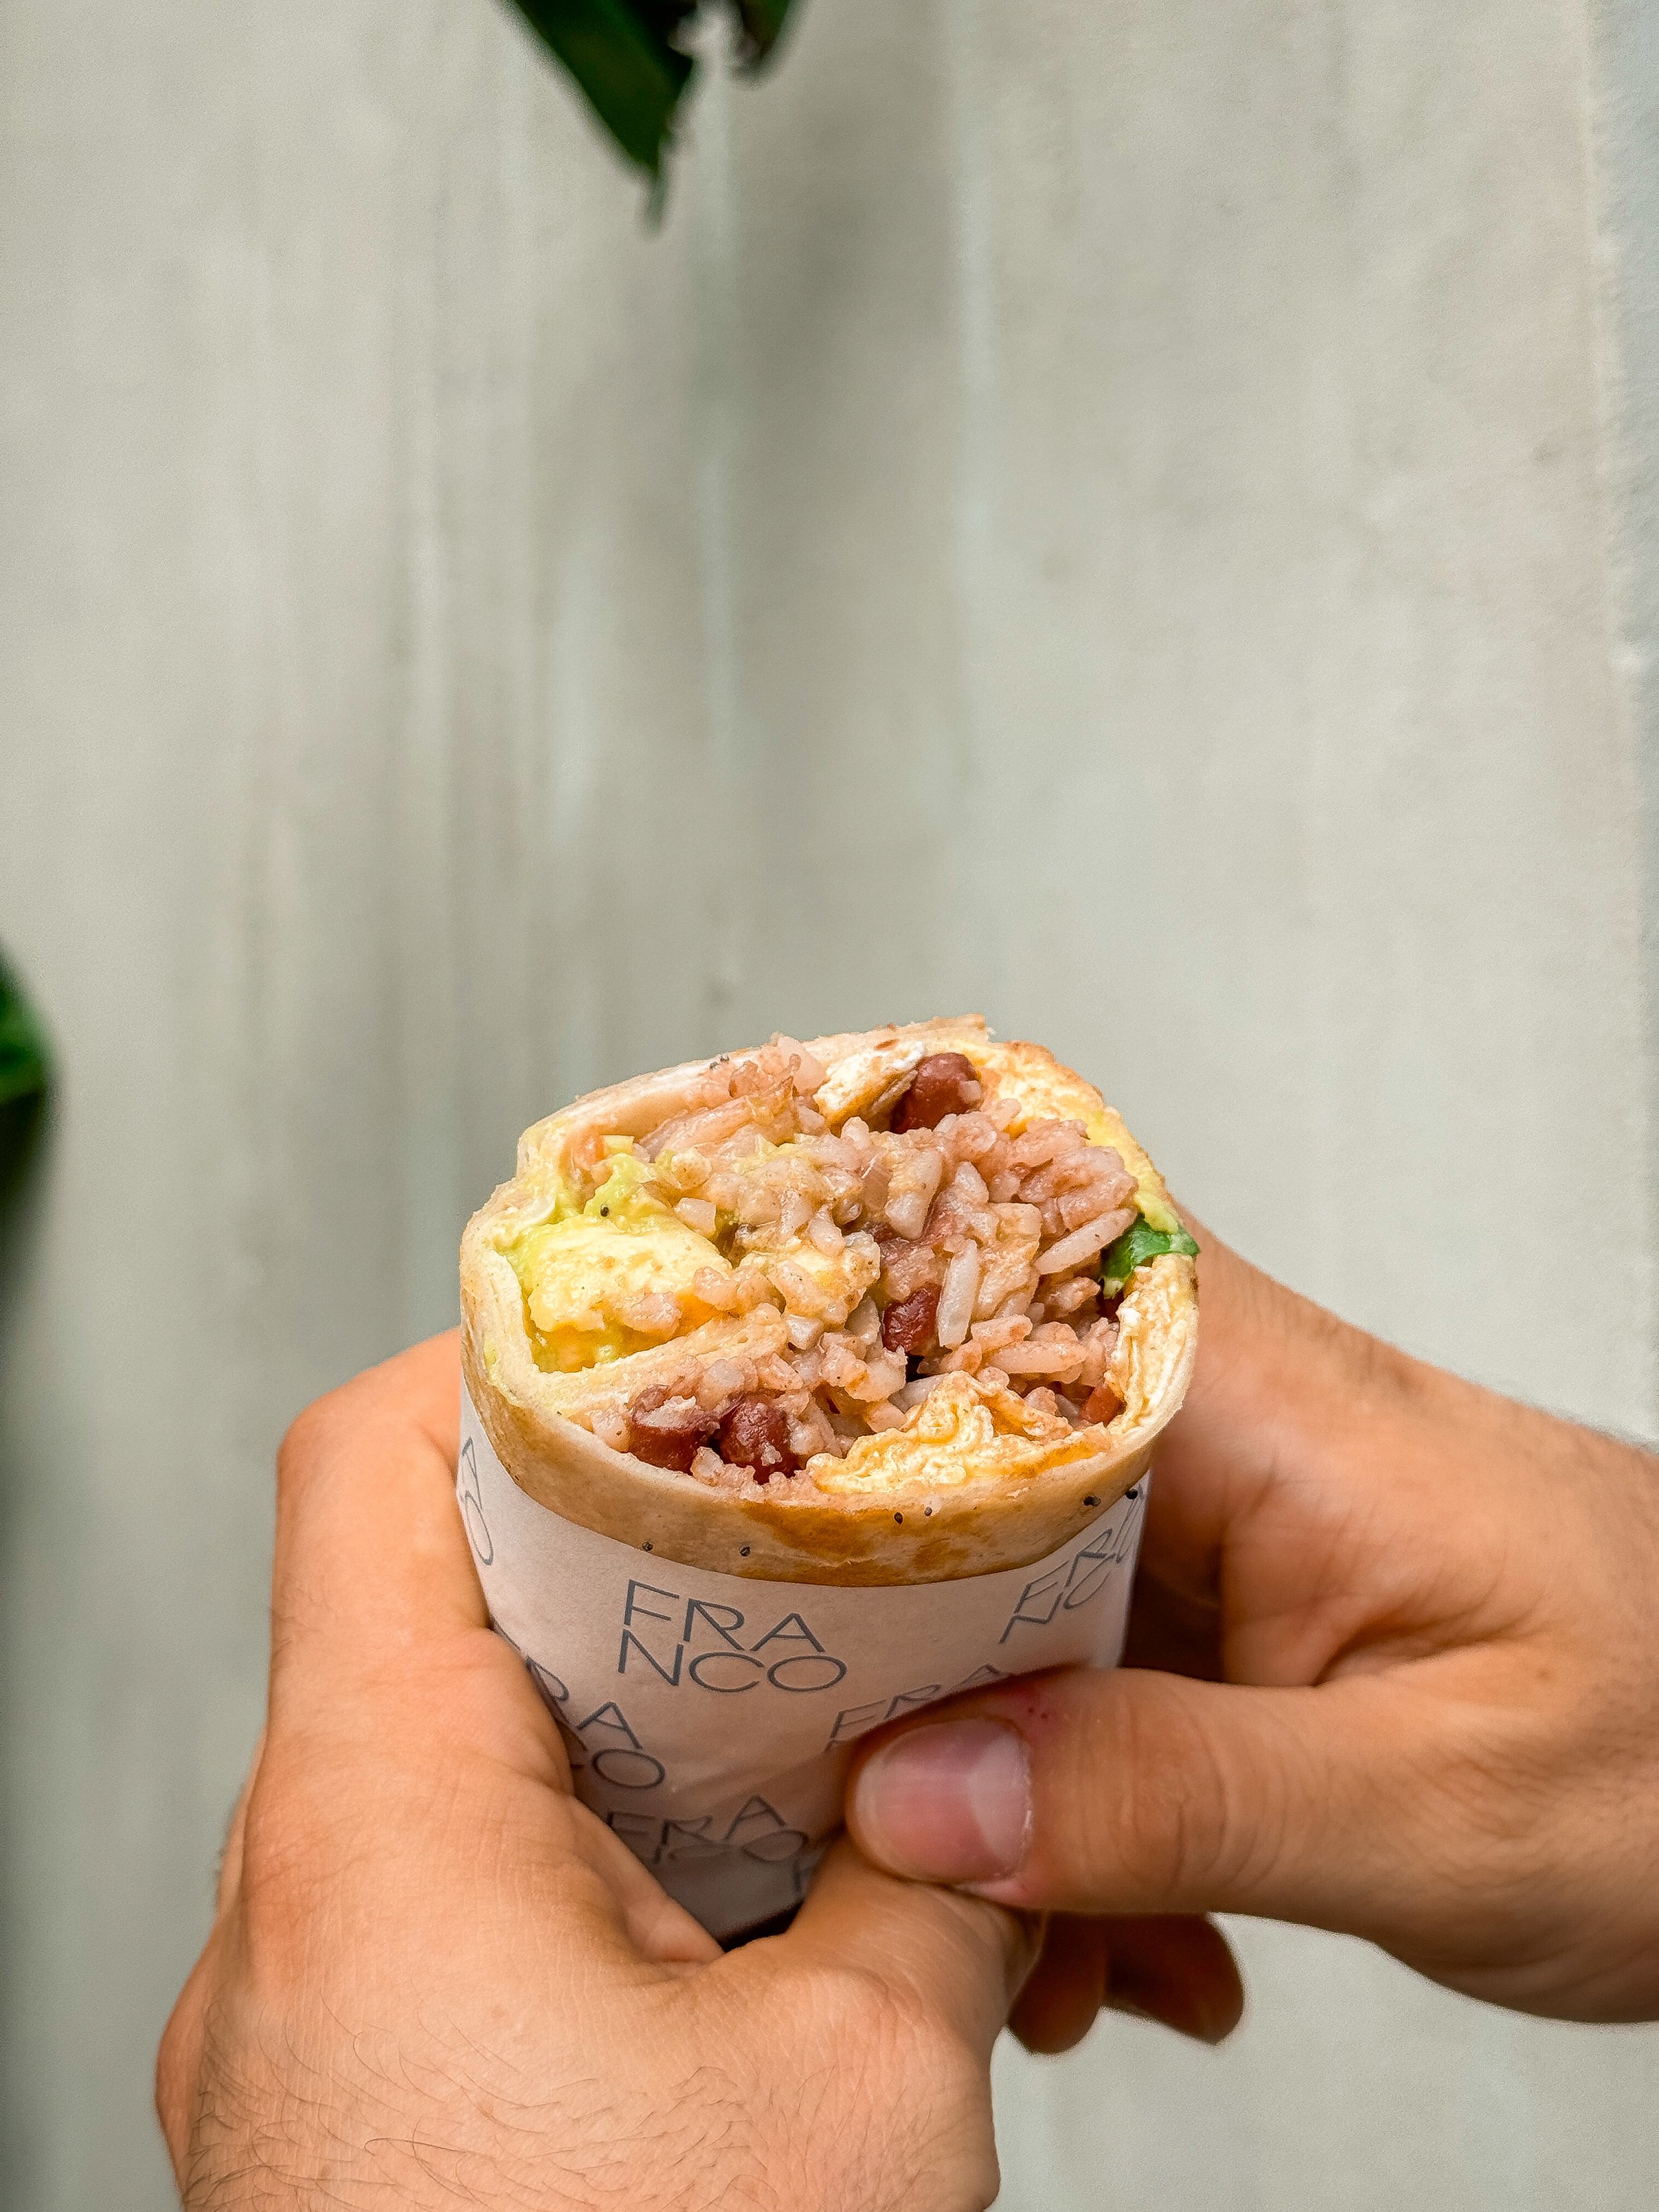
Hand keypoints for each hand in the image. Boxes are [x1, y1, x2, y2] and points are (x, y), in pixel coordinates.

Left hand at [157, 1337, 1032, 2211]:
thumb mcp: (863, 2091)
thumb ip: (925, 1880)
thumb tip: (964, 1785)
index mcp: (372, 1836)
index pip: (364, 1467)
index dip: (511, 1358)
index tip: (662, 1332)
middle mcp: (300, 1906)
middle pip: (426, 1598)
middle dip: (626, 1540)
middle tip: (787, 1514)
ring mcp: (317, 2013)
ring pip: (458, 1755)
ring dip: (634, 1717)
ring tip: (802, 1710)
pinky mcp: (361, 2105)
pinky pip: (461, 1898)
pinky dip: (604, 1855)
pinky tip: (750, 1897)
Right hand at [847, 1231, 1658, 2036]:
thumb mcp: (1437, 1810)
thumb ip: (1175, 1794)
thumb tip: (911, 1799)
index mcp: (1259, 1397)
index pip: (972, 1297)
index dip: (807, 1379)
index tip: (690, 1502)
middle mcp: (1211, 1416)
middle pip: (935, 1457)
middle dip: (870, 1648)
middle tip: (849, 1814)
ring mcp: (1207, 1503)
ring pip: (988, 1589)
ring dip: (973, 1764)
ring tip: (1039, 1938)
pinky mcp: (1216, 1589)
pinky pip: (1066, 1664)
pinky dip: (1061, 1802)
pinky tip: (1122, 1929)